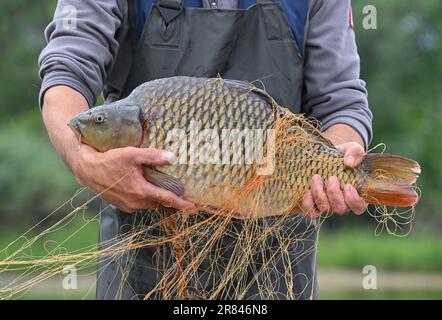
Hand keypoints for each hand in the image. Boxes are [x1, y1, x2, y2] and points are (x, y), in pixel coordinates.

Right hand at [71, 144, 195, 212]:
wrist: (88, 170)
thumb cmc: (109, 161)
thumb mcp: (131, 154)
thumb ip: (152, 156)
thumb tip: (172, 157)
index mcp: (141, 191)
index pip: (167, 199)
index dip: (182, 203)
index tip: (193, 206)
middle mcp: (136, 202)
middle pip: (160, 202)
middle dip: (171, 199)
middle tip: (182, 194)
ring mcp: (129, 206)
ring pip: (150, 204)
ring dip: (158, 198)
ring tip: (164, 189)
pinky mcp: (123, 206)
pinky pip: (140, 204)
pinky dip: (147, 198)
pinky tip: (147, 188)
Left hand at [301, 142, 367, 217]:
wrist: (325, 155)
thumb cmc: (342, 155)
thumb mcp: (352, 149)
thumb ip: (356, 153)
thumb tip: (350, 163)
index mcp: (355, 194)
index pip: (358, 207)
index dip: (353, 200)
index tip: (347, 185)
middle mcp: (342, 203)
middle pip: (340, 209)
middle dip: (334, 194)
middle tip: (332, 178)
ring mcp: (327, 205)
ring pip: (325, 209)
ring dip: (320, 194)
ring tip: (316, 177)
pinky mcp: (314, 204)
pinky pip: (311, 212)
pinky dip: (308, 202)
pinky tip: (307, 190)